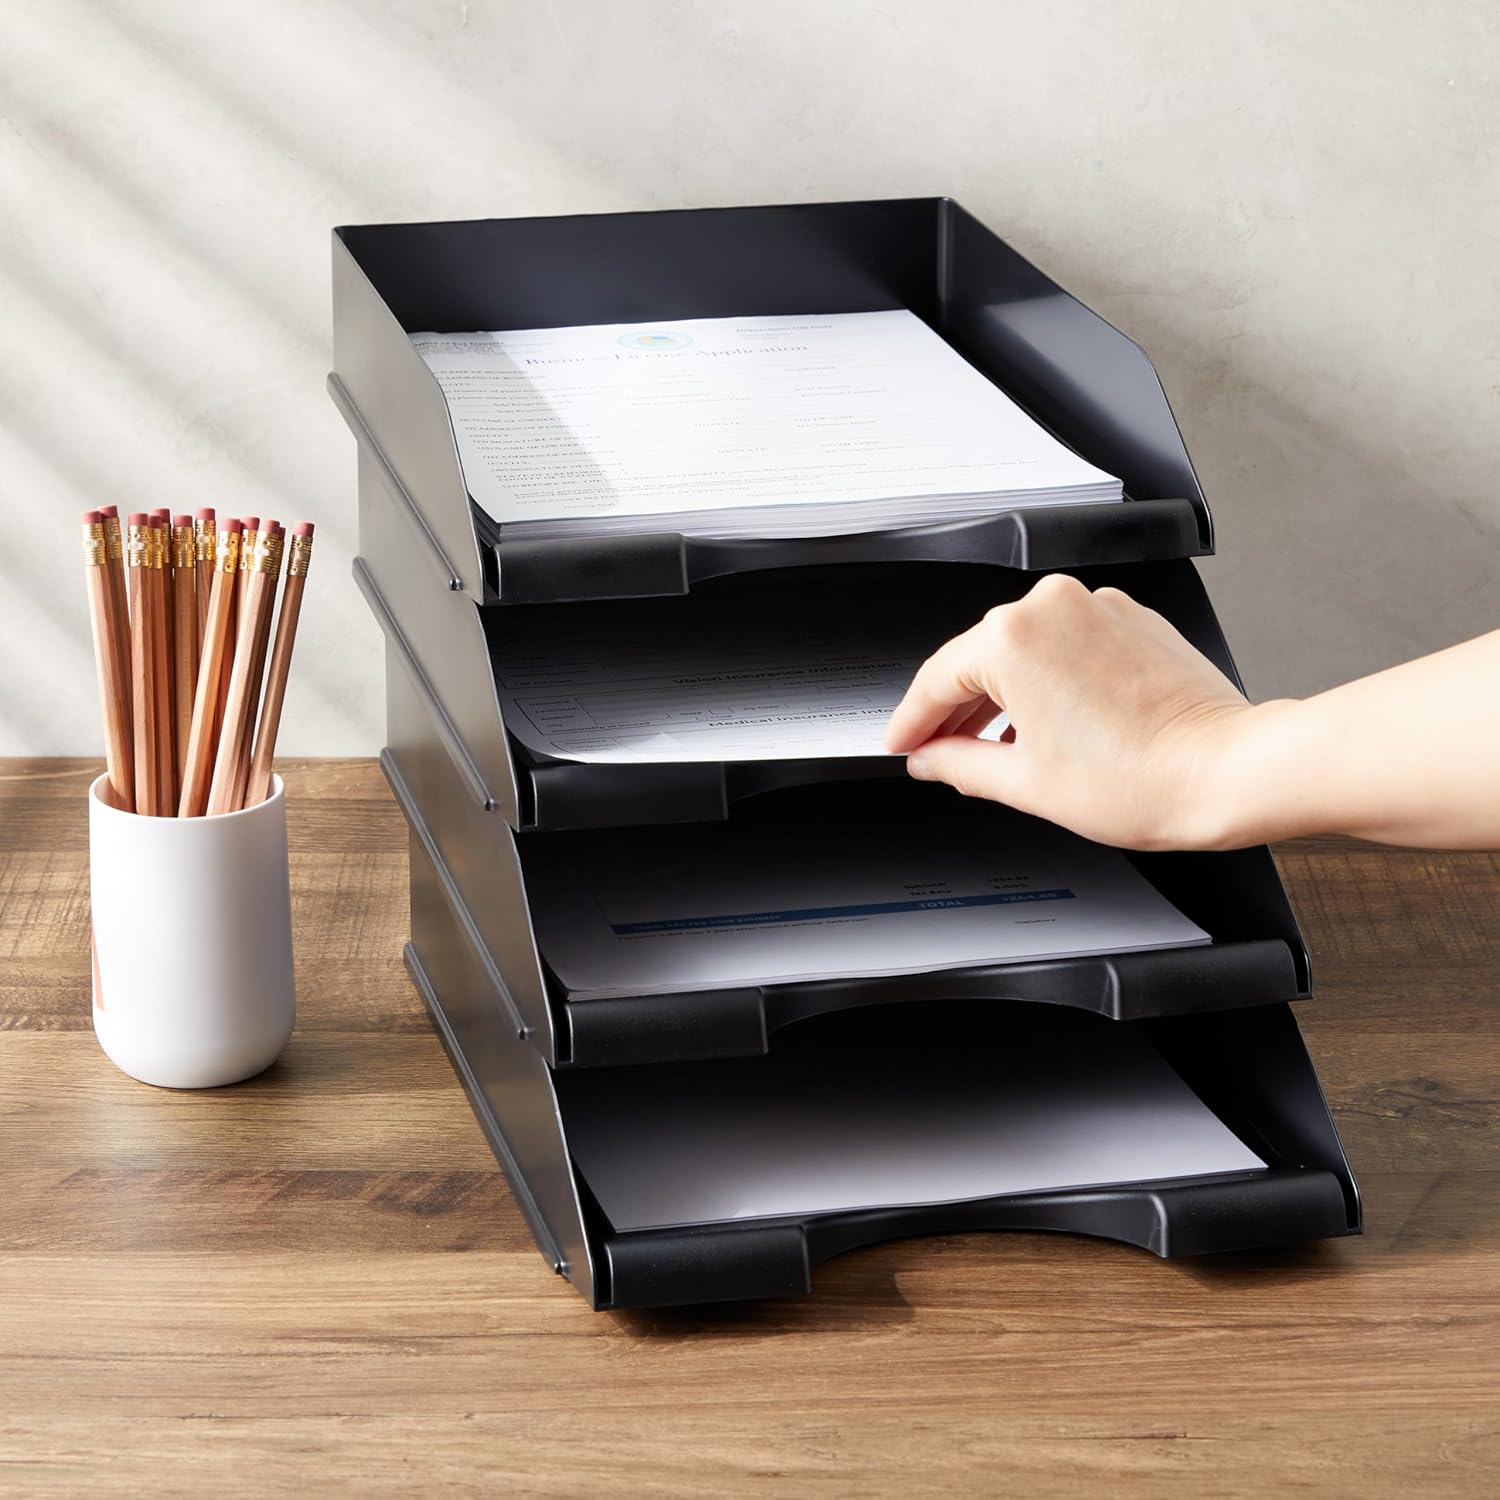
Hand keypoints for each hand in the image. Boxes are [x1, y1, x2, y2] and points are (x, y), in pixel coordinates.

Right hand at [884, 573, 1266, 849]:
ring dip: (1003, 695)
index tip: (902, 744)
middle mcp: (1052, 608)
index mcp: (1013, 639)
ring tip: (995, 748)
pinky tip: (1048, 723)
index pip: (936, 680)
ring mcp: (1096, 608)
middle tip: (937, 752)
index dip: (911, 722)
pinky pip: (1067, 643)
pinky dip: (1048, 679)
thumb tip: (932, 758)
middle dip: (955, 709)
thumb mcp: (1026, 783)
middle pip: (978, 658)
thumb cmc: (1143, 777)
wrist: (1226, 770)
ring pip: (1025, 648)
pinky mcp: (1130, 618)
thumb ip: (960, 764)